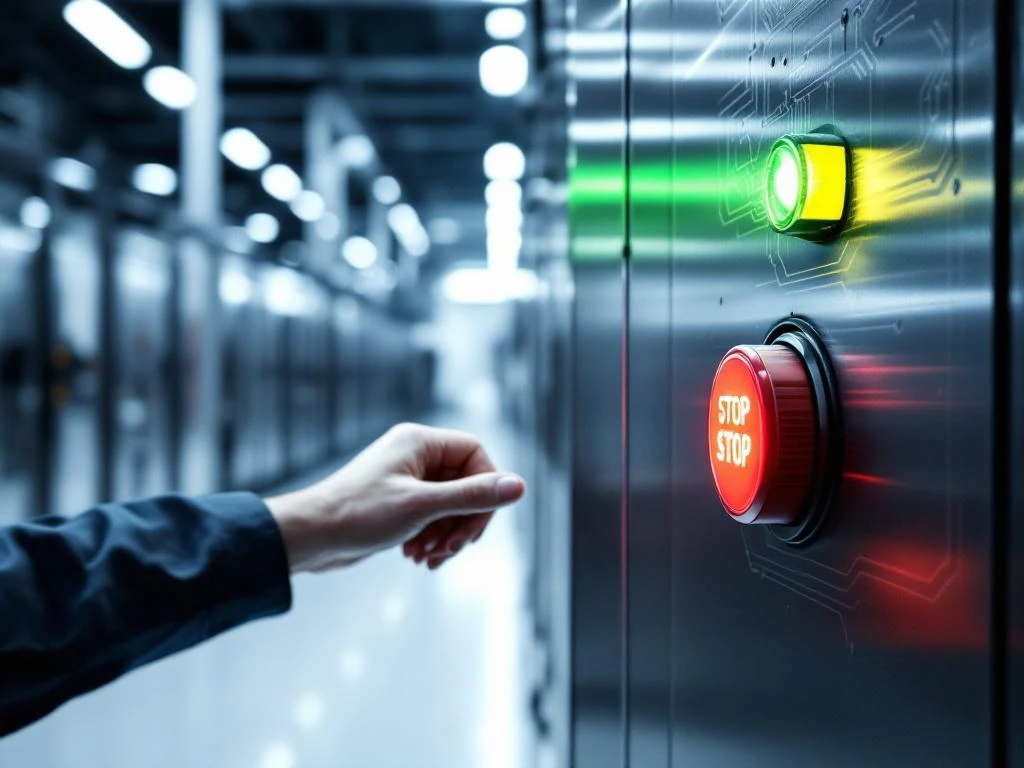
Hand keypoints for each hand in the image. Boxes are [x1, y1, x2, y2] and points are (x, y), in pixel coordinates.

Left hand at [265, 423, 525, 573]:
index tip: (477, 521)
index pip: (476, 454)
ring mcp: (405, 478)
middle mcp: (414, 455)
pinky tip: (415, 557)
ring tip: (427, 558)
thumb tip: (519, 487)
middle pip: (465, 482)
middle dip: (463, 520)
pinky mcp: (396, 501)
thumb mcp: (423, 506)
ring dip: (446, 534)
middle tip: (451, 549)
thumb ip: (473, 496)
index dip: (485, 488)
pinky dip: (431, 538)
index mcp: (420, 442)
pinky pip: (431, 516)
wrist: (310, 537)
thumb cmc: (359, 514)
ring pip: (449, 504)